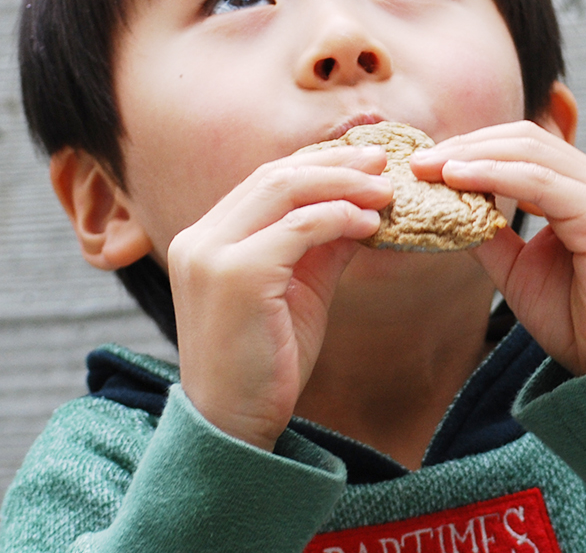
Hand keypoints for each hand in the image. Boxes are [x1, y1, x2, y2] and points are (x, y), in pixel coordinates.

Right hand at [165, 145, 392, 449]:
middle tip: (384, 163)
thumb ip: (320, 246)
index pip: (265, 180)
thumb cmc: (265, 363)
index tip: (366, 161)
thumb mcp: (298, 290)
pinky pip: (297, 229)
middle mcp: (199, 239)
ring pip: (285, 190)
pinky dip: (339, 218)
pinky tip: (371, 225)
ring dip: (343, 184)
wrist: (233, 425)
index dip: (318, 163)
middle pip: (274, 175)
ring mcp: (212, 254)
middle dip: (335, 163)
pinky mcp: (235, 276)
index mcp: (205, 238)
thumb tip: (364, 207)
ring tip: (386, 190)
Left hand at [412, 121, 585, 375]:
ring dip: (473, 155)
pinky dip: (494, 175)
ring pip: (531, 154)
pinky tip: (457, 179)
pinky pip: (540, 183)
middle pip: (526, 140)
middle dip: (467, 144)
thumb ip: (489, 232)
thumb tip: (444, 205)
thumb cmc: (575, 321)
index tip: (426, 161)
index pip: (526, 146)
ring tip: (429, 168)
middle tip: (418, 161)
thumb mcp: (519, 268)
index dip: (474, 144)